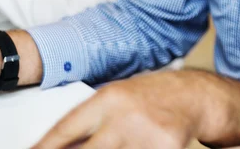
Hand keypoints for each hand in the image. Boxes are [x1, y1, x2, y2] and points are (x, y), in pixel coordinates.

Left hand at [33, 70, 239, 148]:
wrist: (195, 95)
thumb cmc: (154, 96)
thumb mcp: (118, 98)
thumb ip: (92, 120)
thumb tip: (60, 144)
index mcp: (109, 99)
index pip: (65, 129)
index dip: (44, 147)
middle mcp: (125, 116)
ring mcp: (146, 135)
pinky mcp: (166, 148)